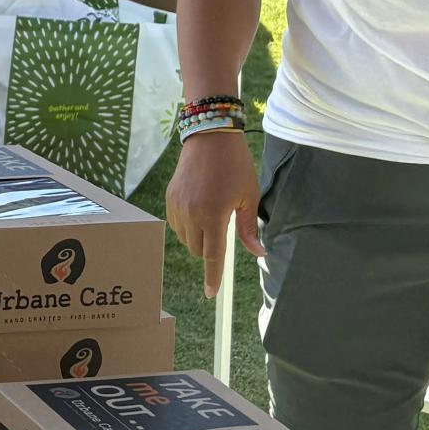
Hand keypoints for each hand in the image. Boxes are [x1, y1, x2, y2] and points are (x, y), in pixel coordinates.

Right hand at [165, 129, 262, 297]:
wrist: (209, 136)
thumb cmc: (235, 166)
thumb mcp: (249, 196)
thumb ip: (250, 228)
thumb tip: (258, 253)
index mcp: (213, 215)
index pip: (212, 256)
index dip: (212, 277)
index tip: (210, 293)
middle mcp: (191, 213)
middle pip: (197, 250)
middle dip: (209, 249)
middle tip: (223, 227)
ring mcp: (177, 205)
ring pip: (185, 238)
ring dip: (197, 237)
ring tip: (211, 214)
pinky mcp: (169, 197)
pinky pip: (176, 224)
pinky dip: (187, 225)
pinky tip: (198, 208)